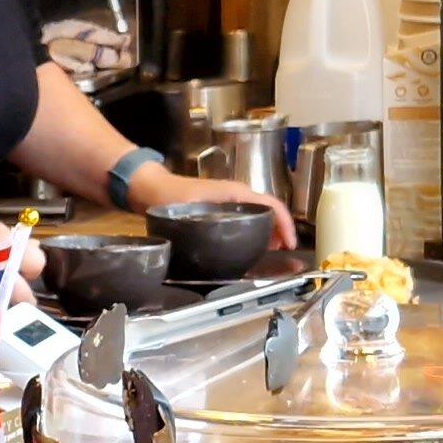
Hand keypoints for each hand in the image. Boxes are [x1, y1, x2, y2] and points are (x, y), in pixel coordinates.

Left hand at [143, 168, 294, 245]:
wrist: (152, 189)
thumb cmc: (170, 196)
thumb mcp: (189, 212)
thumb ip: (206, 225)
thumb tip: (223, 246)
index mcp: (235, 193)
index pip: (271, 204)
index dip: (285, 224)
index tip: (290, 244)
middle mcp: (237, 195)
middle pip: (270, 210)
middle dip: (281, 230)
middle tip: (284, 253)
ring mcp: (231, 201)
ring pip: (261, 214)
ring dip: (272, 231)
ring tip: (274, 252)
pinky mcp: (224, 209)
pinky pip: (249, 218)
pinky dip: (259, 230)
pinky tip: (255, 246)